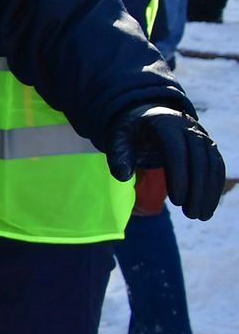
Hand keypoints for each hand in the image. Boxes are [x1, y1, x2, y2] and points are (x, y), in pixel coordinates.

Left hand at [105, 105, 225, 220]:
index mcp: (164, 124)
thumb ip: (118, 156)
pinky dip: (214, 188)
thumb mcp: (117, 139)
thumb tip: (123, 177)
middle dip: (197, 189)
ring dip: (209, 192)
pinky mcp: (208, 148)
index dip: (179, 176)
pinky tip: (207, 207)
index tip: (177, 201)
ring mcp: (201, 137)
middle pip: (198, 159)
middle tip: (190, 214)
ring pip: (211, 165)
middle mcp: (187, 128)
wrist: (146, 117)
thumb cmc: (131, 131)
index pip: (176, 150)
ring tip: (200, 216)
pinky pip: (216, 168)